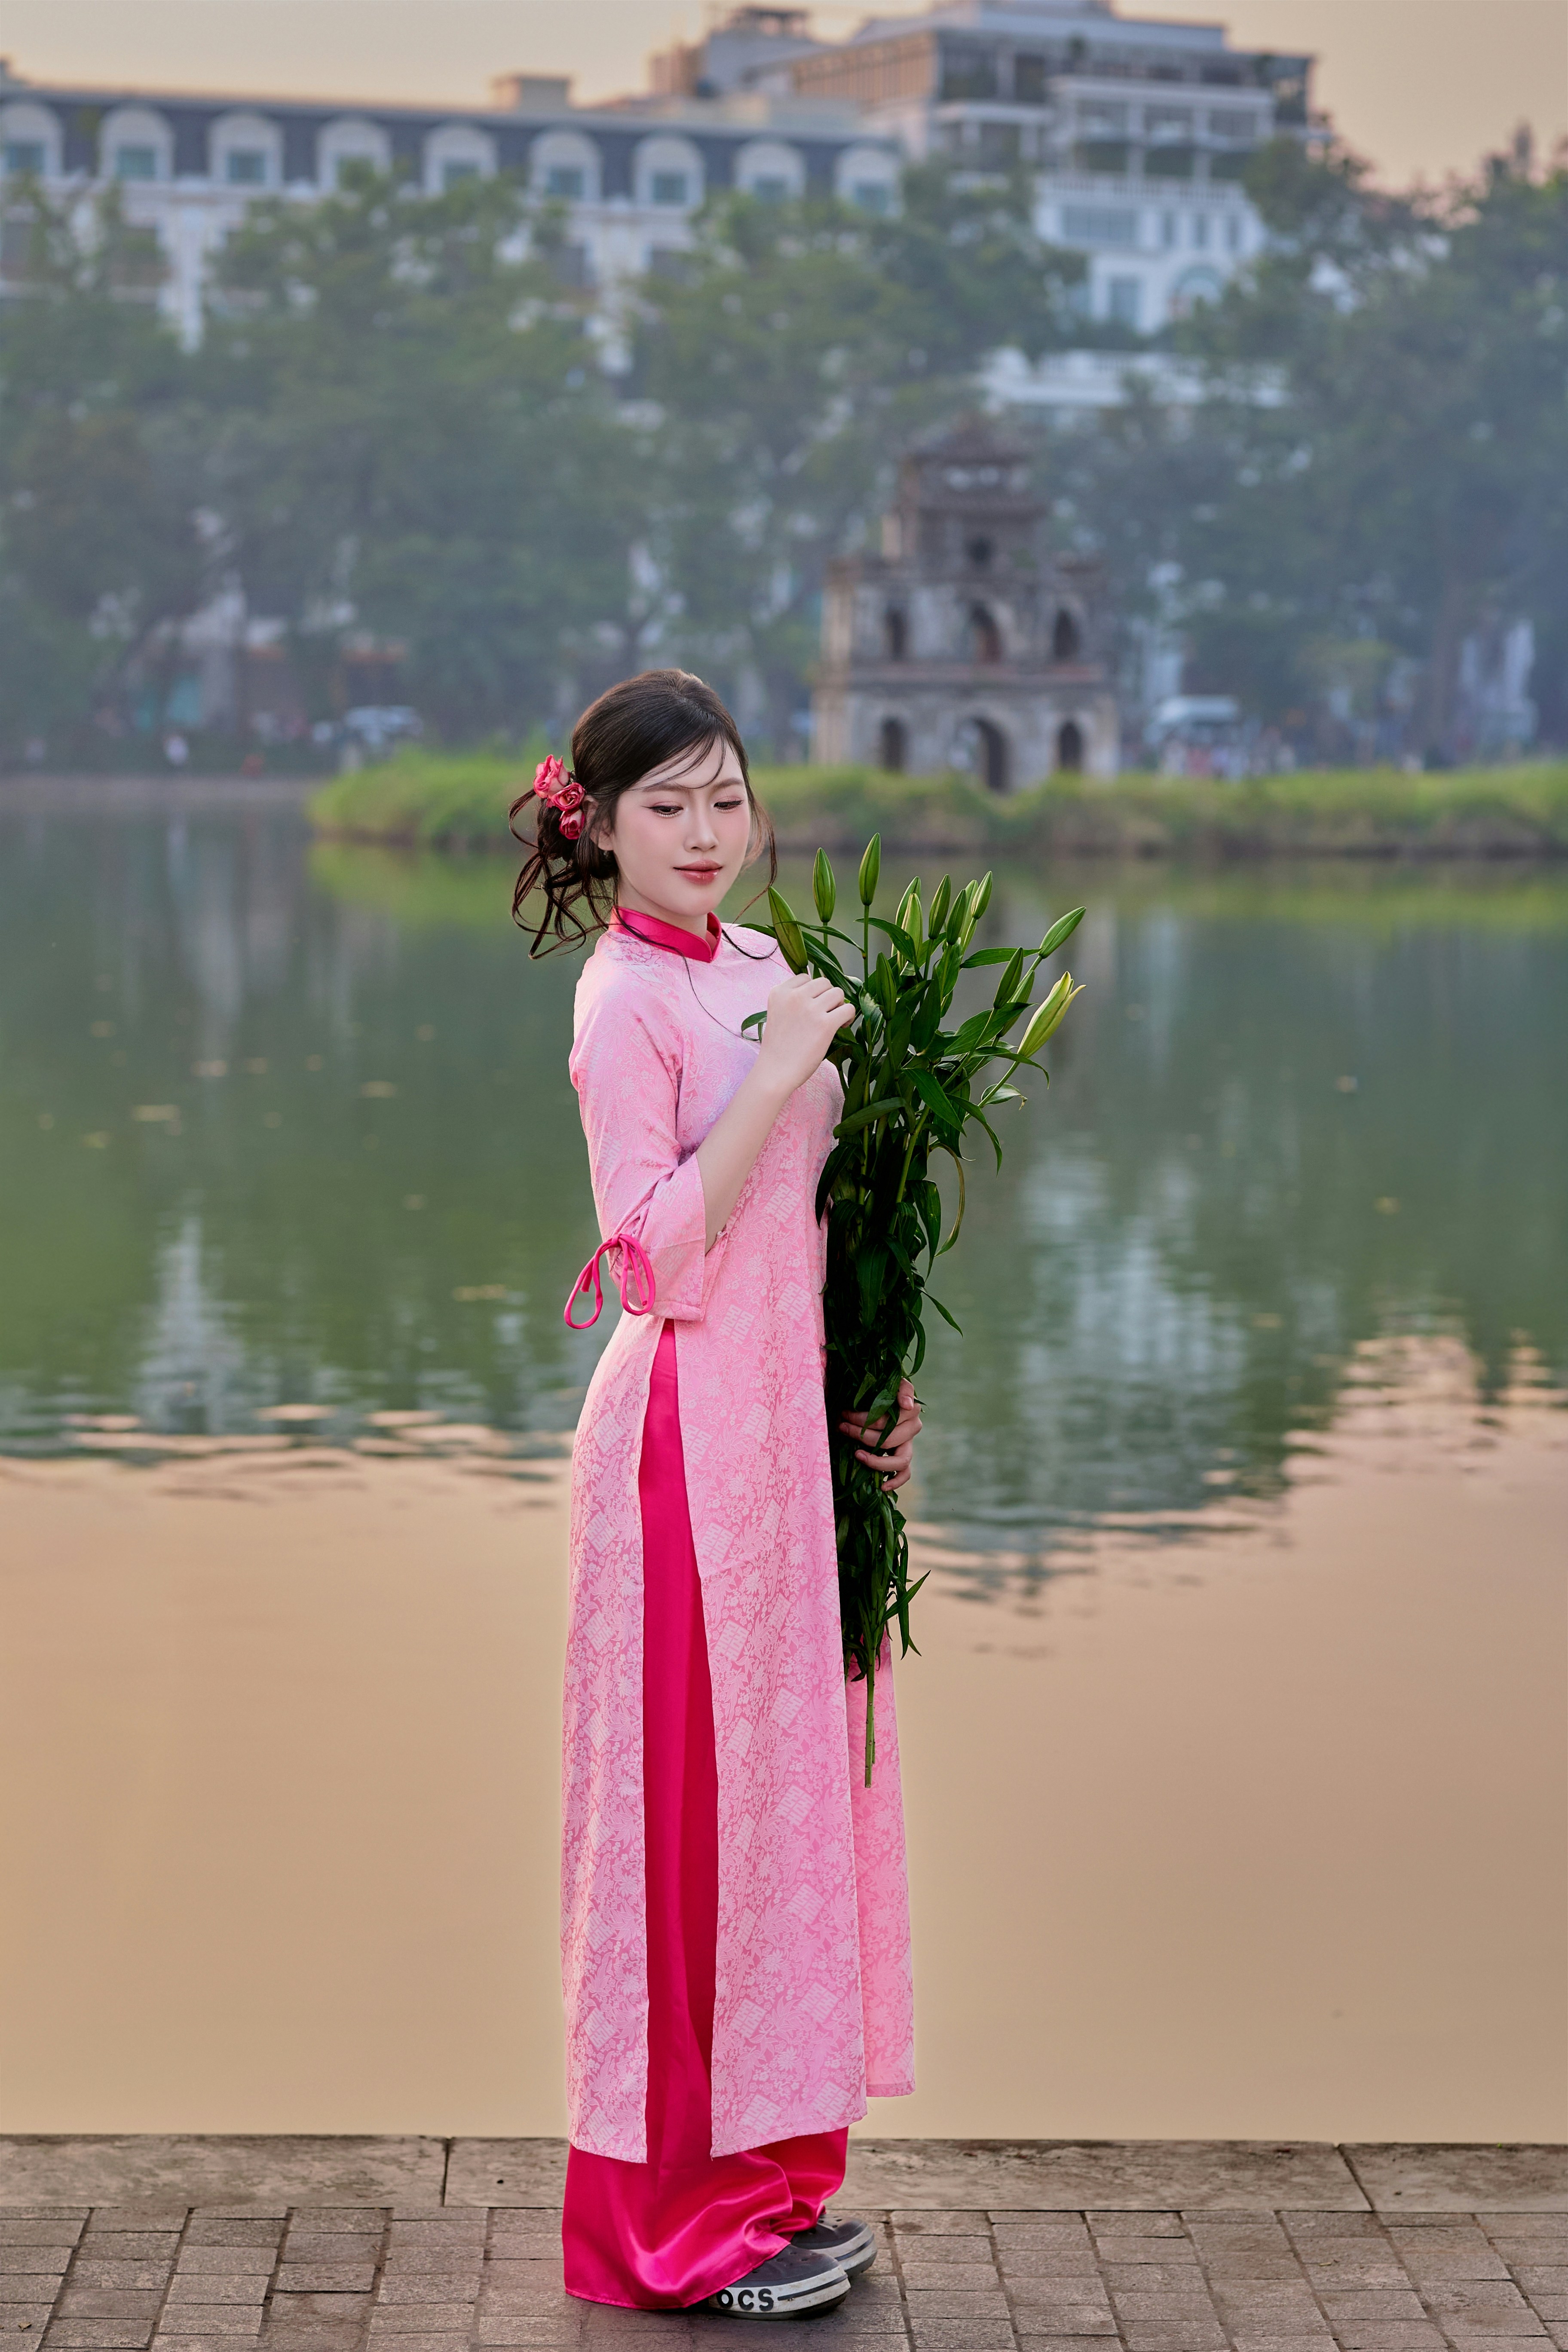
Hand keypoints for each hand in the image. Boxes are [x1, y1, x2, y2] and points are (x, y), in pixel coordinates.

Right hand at [752, 973, 853, 1097]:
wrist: (775, 1071)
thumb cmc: (778, 1048)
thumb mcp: (778, 1014)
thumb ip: (793, 1001)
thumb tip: (822, 993)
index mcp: (779, 992)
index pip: (805, 977)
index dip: (813, 991)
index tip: (813, 1005)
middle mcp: (794, 997)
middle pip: (823, 982)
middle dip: (827, 996)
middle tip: (826, 1013)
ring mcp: (810, 1009)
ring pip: (837, 993)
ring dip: (839, 1005)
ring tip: (834, 1020)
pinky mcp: (825, 1024)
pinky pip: (848, 1009)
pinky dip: (848, 1016)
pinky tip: (841, 1026)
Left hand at [839, 1378, 922, 1491]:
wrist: (877, 1398)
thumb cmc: (877, 1389)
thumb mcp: (885, 1382)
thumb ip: (898, 1387)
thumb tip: (907, 1404)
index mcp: (909, 1407)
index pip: (894, 1414)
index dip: (869, 1416)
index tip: (847, 1413)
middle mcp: (913, 1425)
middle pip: (891, 1437)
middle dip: (862, 1433)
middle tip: (842, 1425)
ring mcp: (909, 1443)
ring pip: (901, 1459)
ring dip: (876, 1460)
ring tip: (857, 1454)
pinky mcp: (904, 1457)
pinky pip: (906, 1473)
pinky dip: (896, 1481)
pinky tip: (882, 1487)